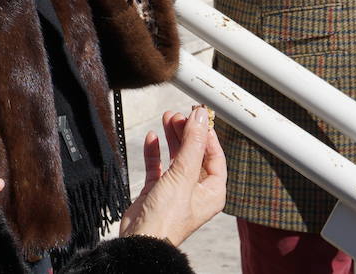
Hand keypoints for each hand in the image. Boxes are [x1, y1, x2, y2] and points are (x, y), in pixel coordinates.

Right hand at [119, 107, 225, 245]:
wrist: (140, 240)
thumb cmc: (167, 217)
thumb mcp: (183, 175)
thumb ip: (192, 144)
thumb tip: (200, 117)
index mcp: (211, 191)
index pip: (215, 156)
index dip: (207, 135)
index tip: (198, 116)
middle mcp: (196, 191)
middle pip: (195, 153)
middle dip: (187, 133)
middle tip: (178, 116)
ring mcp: (175, 191)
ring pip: (177, 157)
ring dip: (172, 138)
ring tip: (166, 119)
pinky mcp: (157, 192)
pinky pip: (158, 166)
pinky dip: (155, 152)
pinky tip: (152, 138)